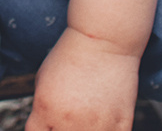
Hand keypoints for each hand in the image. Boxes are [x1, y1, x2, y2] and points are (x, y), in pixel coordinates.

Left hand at [28, 27, 142, 130]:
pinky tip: (102, 121)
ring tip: (85, 118)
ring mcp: (96, 126)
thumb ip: (40, 106)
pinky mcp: (121, 125)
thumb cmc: (71, 54)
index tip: (47, 123)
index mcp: (46, 109)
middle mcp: (69, 122)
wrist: (104, 39)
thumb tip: (43, 126)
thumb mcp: (42, 77)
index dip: (40, 130)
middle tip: (67, 118)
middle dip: (60, 130)